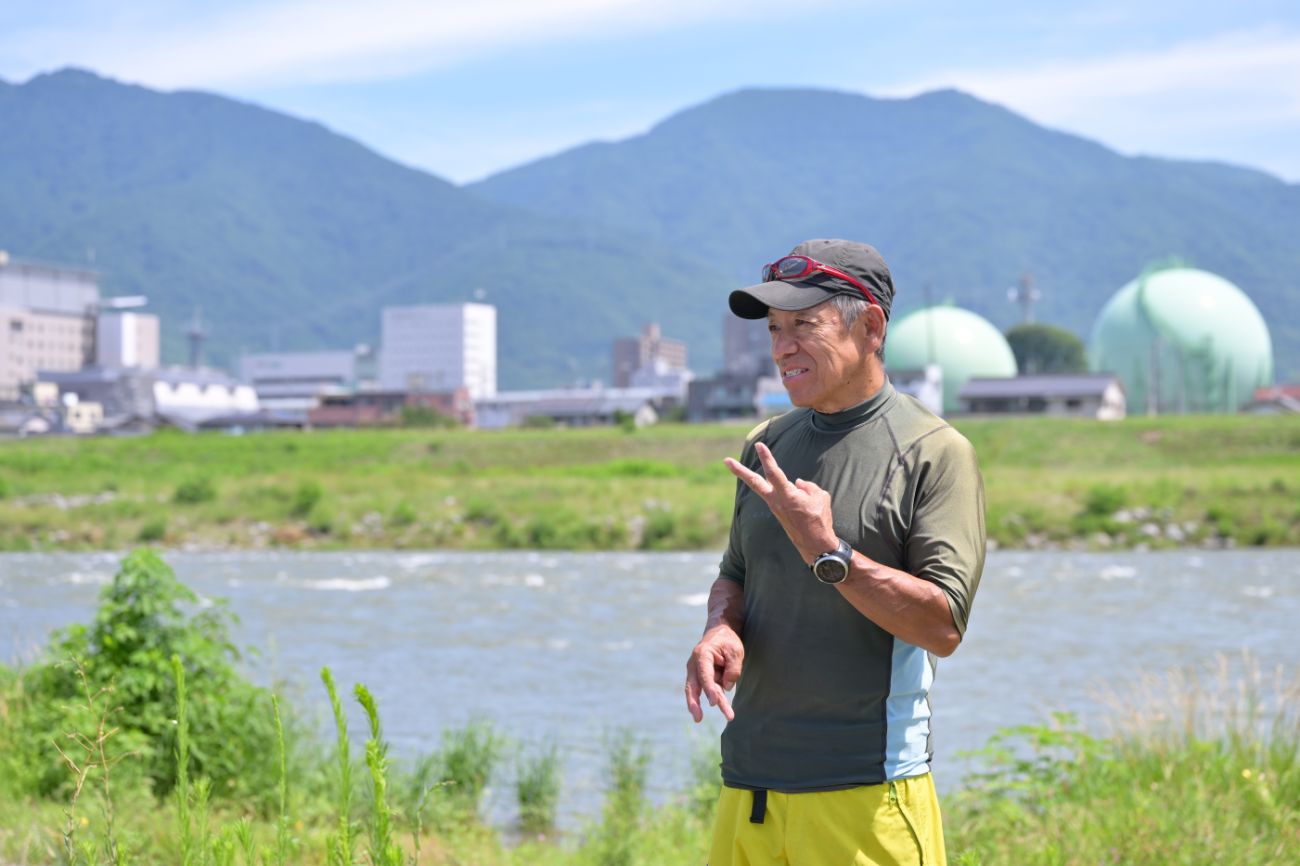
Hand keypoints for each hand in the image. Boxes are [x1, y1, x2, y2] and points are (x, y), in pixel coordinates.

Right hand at [685, 624, 743, 722]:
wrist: (720, 632)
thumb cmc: (727, 640)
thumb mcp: (735, 650)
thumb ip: (733, 668)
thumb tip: (727, 687)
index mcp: (702, 654)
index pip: (704, 674)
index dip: (708, 689)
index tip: (714, 702)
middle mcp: (695, 664)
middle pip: (692, 686)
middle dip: (694, 703)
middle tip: (698, 718)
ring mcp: (697, 672)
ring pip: (702, 691)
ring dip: (714, 702)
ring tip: (729, 716)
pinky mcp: (703, 678)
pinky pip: (709, 690)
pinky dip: (717, 698)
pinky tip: (727, 710)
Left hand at [724, 442, 836, 562]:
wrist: (814, 544)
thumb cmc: (820, 520)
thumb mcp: (821, 497)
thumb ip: (808, 486)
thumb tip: (797, 483)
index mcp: (788, 496)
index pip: (774, 473)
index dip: (766, 458)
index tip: (759, 445)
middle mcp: (776, 501)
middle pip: (754, 482)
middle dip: (739, 471)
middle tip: (726, 460)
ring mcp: (774, 507)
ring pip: (761, 487)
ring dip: (750, 477)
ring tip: (735, 466)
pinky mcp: (776, 511)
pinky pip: (777, 494)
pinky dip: (783, 490)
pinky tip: (798, 499)